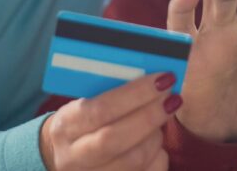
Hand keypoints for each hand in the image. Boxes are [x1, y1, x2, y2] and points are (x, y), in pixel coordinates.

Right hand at [39, 71, 181, 170]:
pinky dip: (158, 157)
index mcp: (65, 125)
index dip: (136, 94)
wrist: (64, 157)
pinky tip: (156, 144)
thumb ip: (112, 90)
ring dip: (155, 136)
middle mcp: (73, 156)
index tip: (163, 79)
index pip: (101, 109)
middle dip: (150, 117)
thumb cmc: (82, 122)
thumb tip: (153, 75)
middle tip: (172, 99)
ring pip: (134, 161)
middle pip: (115, 139)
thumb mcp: (85, 103)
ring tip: (162, 119)